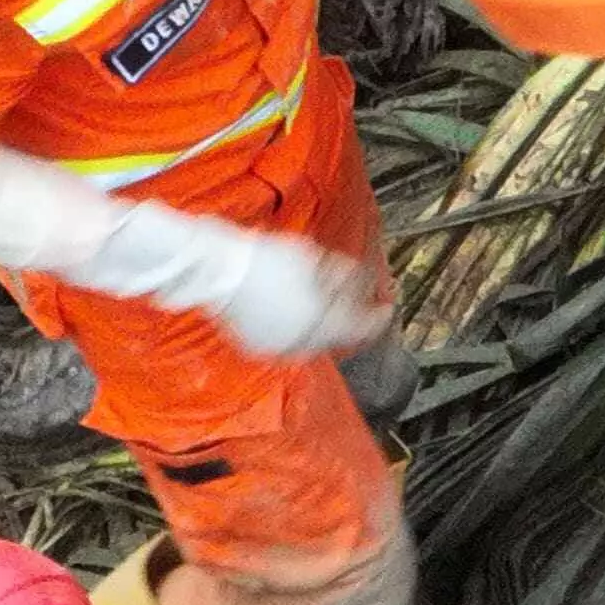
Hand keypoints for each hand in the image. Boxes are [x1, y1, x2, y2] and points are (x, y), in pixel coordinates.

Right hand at [205, 236, 394, 360]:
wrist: (217, 268)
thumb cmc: (265, 257)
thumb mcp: (315, 259)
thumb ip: (345, 276)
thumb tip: (367, 284)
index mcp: (319, 321)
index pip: (361, 327)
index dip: (378, 317)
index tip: (388, 308)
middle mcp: (301, 341)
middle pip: (338, 334)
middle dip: (350, 316)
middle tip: (360, 301)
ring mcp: (279, 346)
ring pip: (314, 339)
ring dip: (325, 323)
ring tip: (324, 301)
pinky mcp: (260, 345)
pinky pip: (289, 340)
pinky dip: (299, 327)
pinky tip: (297, 310)